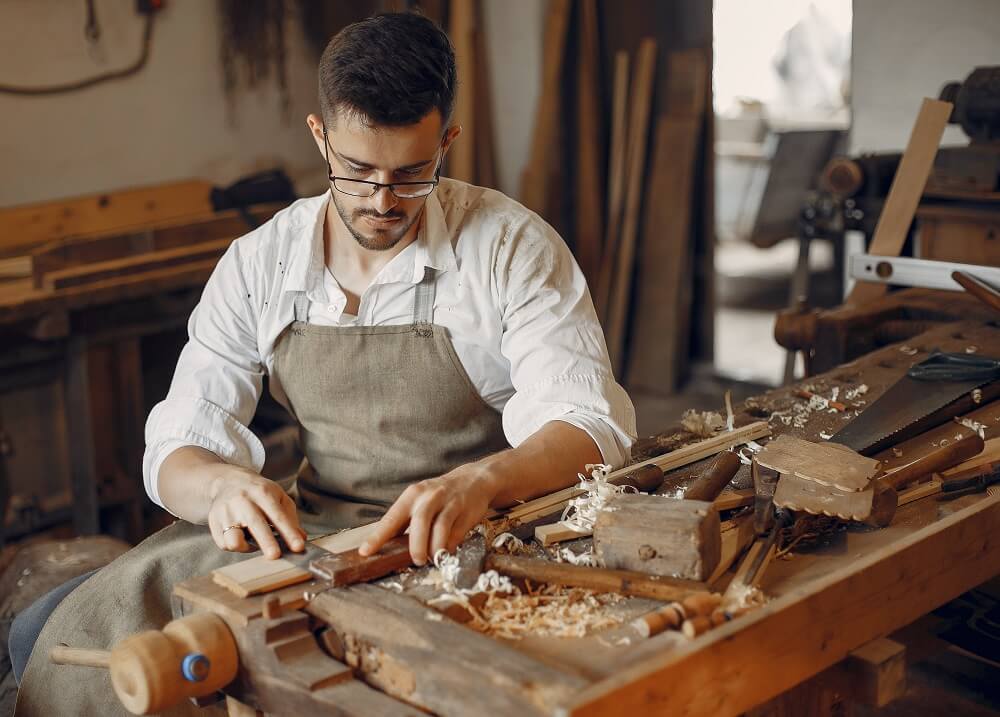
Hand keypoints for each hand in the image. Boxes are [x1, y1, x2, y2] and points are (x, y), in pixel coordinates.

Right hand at [207, 467, 305, 559]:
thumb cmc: (258, 492)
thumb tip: (301, 538)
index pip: (278, 516)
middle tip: (276, 556)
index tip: (299, 547)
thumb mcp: (278, 496)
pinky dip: (237, 546)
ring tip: (254, 542)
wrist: (227, 482)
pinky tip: (242, 536)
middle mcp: (242, 501)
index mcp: (262, 493)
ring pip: (233, 539)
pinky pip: (225, 544)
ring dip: (247, 547)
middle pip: (255, 525)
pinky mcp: (213, 523)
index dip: (289, 533)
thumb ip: (290, 517)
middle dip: (266, 542)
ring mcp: (225, 512)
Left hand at [358, 466, 497, 564]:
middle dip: (416, 545)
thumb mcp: (420, 501)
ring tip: (432, 558)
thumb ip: (406, 522)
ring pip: (440, 527)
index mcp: (412, 495)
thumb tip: (387, 548)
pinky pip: (457, 532)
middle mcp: (429, 496)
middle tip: (417, 560)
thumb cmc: (439, 496)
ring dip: (435, 547)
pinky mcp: (466, 511)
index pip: (392, 518)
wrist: (473, 479)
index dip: (378, 536)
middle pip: (419, 522)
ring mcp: (449, 503)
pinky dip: (450, 545)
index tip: (366, 552)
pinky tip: (446, 551)